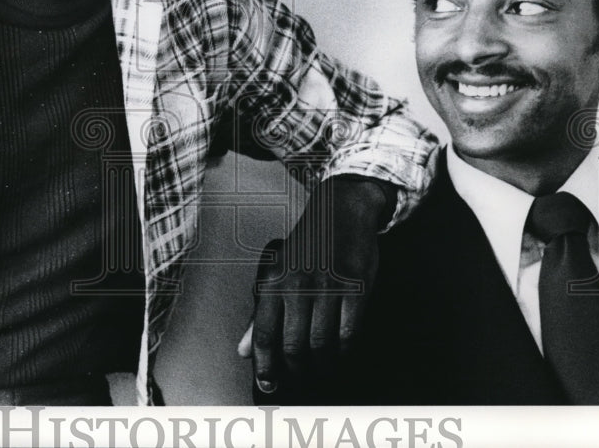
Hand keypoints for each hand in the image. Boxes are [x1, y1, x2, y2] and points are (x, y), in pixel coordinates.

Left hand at [244, 176, 395, 394]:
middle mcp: (298, 285)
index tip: (267, 386)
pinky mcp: (355, 289)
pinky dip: (342, 352)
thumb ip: (260, 314)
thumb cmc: (305, 247)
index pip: (263, 334)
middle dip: (295, 372)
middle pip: (293, 346)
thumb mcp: (275, 273)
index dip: (264, 366)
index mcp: (274, 282)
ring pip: (321, 344)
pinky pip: (348, 333)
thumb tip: (243, 351)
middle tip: (299, 383)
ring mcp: (328, 287)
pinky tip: (338, 355)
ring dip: (320, 367)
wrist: (340, 213)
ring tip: (319, 373)